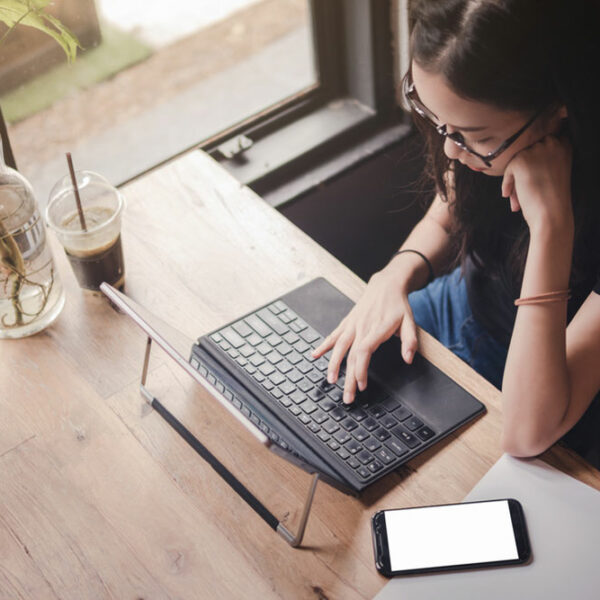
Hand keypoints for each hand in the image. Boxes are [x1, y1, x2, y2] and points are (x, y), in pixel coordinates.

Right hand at [311, 264, 417, 403]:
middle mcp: (361, 327)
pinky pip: (333, 335)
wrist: (386, 285)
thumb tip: (408, 359)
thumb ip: (410, 341)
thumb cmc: (398, 305)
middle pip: (351, 355)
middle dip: (348, 378)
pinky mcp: (347, 323)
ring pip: (339, 346)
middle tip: (347, 397)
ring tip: (330, 380)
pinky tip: (315, 355)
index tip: (362, 386)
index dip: (360, 370)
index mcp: (376, 328)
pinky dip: (323, 345)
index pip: (364, 351)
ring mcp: (352, 325)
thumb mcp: (410, 321)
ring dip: (333, 364)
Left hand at [501, 135, 572, 232]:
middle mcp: (552, 142)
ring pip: (517, 160)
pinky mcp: (521, 160)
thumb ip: (539, 158)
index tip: (532, 175)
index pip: (541, 141)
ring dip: (515, 179)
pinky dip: (507, 183)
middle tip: (522, 190)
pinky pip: (508, 170)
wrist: (551, 215)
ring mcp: (537, 150)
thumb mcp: (550, 171)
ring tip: (517, 198)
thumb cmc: (551, 198)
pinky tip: (510, 196)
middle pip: (527, 151)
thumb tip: (515, 152)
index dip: (532, 157)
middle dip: (522, 170)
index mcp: (564, 144)